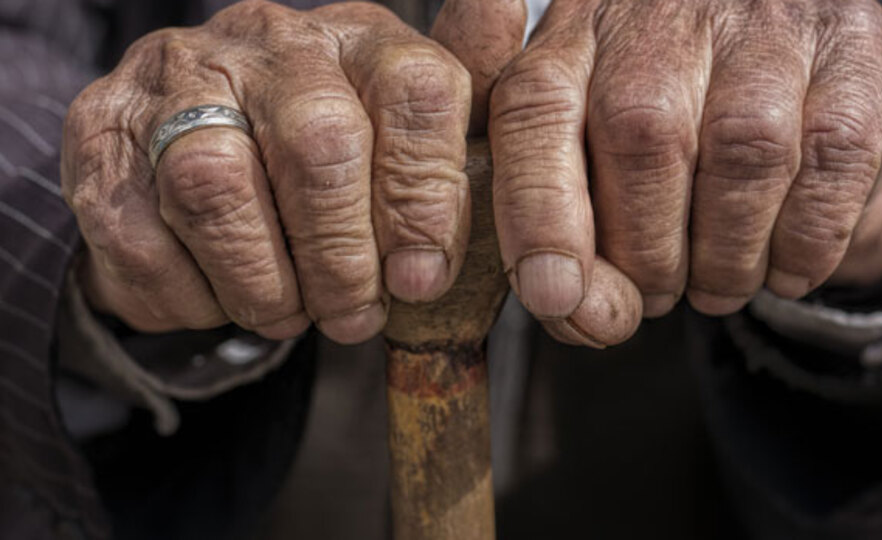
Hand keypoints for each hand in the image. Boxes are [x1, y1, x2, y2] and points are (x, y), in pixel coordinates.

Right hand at [62, 0, 471, 342]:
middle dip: (341, 259)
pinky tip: (218, 296)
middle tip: (353, 315)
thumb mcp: (409, 147)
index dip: (425, 199)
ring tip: (289, 313)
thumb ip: (456, 125)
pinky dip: (186, 292)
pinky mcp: (101, 125)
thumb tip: (505, 13)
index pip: (418, 92)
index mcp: (363, 39)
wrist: (205, 152)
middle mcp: (271, 39)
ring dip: (261, 282)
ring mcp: (179, 75)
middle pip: (319, 142)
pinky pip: (136, 229)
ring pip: (217, 185)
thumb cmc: (333, 163)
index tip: (420, 279)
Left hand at [488, 0, 881, 345]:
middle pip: (642, 140)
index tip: (555, 296)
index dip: (540, 216)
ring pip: (742, 151)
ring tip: (717, 288)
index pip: (534, 114)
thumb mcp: (587, 164)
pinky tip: (786, 269)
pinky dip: (806, 240)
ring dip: (727, 256)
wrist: (774, 65)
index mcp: (574, 40)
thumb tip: (572, 311)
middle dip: (647, 254)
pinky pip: (832, 157)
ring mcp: (762, 20)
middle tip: (657, 295)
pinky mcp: (851, 45)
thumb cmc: (660, 133)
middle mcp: (662, 12)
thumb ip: (559, 234)